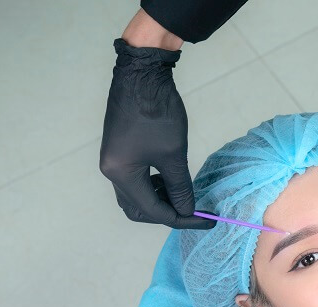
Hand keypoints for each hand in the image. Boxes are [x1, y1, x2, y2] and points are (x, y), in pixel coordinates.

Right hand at [99, 38, 213, 229]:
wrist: (142, 74)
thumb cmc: (157, 113)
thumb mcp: (174, 154)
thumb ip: (180, 187)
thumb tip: (187, 210)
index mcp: (121, 174)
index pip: (153, 210)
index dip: (181, 218)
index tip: (205, 220)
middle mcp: (111, 171)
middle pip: (138, 208)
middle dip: (165, 213)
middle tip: (192, 210)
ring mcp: (113, 159)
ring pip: (135, 195)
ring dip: (159, 199)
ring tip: (183, 193)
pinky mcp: (119, 149)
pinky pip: (134, 179)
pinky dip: (152, 185)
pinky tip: (169, 178)